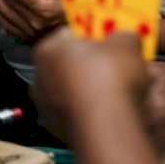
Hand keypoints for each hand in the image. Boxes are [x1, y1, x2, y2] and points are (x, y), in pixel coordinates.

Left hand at [30, 27, 148, 142]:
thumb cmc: (111, 74)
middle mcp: (37, 76)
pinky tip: (105, 113)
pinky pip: (72, 112)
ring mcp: (43, 105)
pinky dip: (85, 111)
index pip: (69, 34)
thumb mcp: (127, 43)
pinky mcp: (53, 129)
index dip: (92, 36)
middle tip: (114, 69)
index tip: (110, 44)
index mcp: (47, 48)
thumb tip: (124, 37)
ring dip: (85, 90)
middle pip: (66, 64)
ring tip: (112, 94)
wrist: (106, 126)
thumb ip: (123, 35)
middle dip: (88, 64)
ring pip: (67, 90)